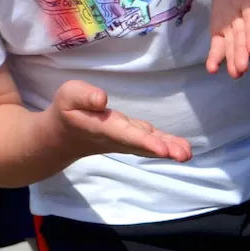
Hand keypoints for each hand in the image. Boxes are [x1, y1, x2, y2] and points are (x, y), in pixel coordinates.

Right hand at [42, 80, 193, 162]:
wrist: (62, 137)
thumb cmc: (66, 111)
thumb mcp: (68, 96)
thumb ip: (83, 95)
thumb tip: (102, 98)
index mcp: (103, 127)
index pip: (126, 135)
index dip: (145, 142)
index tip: (163, 150)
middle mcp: (117, 137)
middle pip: (142, 145)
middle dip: (163, 149)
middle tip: (183, 155)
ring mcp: (125, 139)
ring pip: (149, 145)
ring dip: (169, 149)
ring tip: (187, 153)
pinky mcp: (130, 136)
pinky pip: (150, 141)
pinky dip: (166, 144)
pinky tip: (183, 147)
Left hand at [207, 0, 249, 78]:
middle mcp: (245, 14)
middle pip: (244, 36)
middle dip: (242, 52)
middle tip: (241, 70)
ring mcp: (233, 21)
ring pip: (233, 43)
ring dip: (233, 58)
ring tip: (234, 74)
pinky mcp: (221, 24)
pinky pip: (219, 41)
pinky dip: (216, 54)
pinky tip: (212, 68)